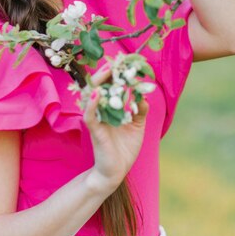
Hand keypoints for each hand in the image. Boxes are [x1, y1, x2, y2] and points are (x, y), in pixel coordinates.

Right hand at [82, 62, 149, 193]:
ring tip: (106, 71)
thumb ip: (140, 110)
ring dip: (98, 83)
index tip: (123, 63)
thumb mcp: (137, 126)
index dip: (115, 75)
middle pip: (98, 87)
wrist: (116, 172)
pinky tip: (97, 94)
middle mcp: (101, 111)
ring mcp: (96, 120)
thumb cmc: (125, 149)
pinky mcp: (95, 131)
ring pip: (91, 97)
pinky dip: (92, 104)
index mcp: (110, 109)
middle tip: (114, 63)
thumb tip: (144, 95)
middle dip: (105, 74)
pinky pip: (90, 116)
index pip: (110, 87)